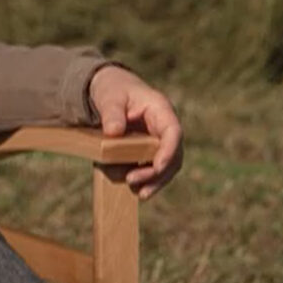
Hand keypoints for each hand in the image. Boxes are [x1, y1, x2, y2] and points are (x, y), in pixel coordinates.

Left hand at [87, 65, 182, 200]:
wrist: (110, 90)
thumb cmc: (113, 89)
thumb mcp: (109, 96)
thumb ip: (112, 112)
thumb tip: (114, 132)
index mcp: (161, 109)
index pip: (173, 132)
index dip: (169, 151)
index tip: (158, 167)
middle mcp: (164, 127)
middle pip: (173, 155)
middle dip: (158, 173)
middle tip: (134, 182)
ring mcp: (158, 141)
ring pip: (166, 166)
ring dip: (154, 181)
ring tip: (138, 192)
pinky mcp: (148, 151)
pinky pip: (152, 168)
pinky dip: (145, 180)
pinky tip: (133, 189)